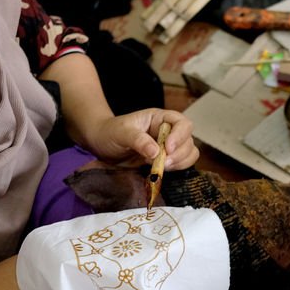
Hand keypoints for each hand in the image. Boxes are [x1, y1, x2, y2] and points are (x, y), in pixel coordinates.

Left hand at [83, 109, 198, 169]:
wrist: (101, 144)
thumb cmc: (109, 132)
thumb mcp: (121, 133)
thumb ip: (138, 140)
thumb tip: (156, 152)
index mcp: (159, 119)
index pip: (182, 123)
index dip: (180, 136)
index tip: (168, 148)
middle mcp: (168, 131)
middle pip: (188, 140)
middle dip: (179, 154)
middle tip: (162, 163)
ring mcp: (168, 146)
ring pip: (189, 153)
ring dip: (179, 162)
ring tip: (160, 167)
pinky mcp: (165, 159)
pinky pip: (181, 164)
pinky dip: (175, 169)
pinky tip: (158, 170)